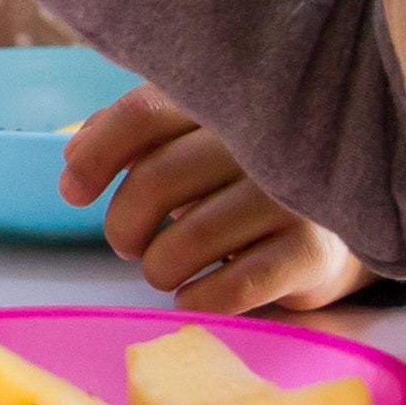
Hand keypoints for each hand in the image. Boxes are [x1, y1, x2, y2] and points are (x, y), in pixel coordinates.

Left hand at [63, 85, 366, 313]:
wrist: (331, 232)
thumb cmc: (239, 186)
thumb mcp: (189, 146)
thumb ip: (133, 139)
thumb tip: (74, 158)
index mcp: (225, 105)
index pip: (143, 113)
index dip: (96, 155)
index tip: (74, 192)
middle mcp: (261, 142)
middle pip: (155, 179)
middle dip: (123, 225)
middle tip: (127, 243)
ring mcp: (292, 196)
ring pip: (185, 240)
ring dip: (157, 269)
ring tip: (164, 270)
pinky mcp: (311, 252)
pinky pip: (229, 287)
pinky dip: (196, 299)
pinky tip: (194, 294)